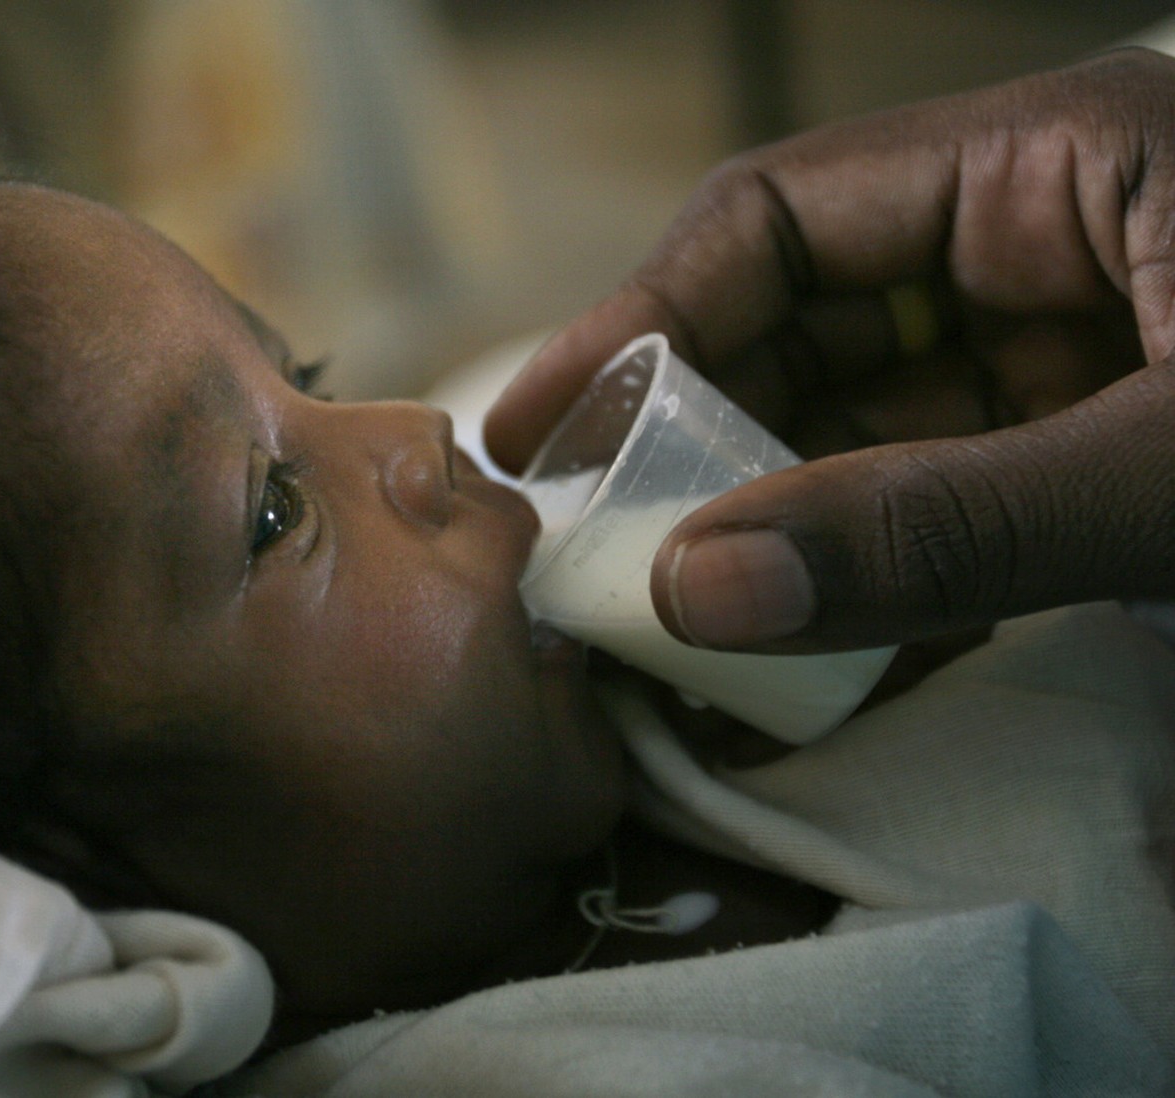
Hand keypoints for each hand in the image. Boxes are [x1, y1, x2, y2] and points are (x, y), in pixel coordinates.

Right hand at [486, 48, 1174, 651]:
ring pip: (863, 430)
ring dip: (773, 534)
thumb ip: (952, 525)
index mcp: (1064, 161)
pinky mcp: (1101, 450)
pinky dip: (875, 583)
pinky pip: (945, 506)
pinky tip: (804, 660)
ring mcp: (1079, 352)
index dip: (638, 323)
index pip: (777, 214)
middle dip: (693, 450)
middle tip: (596, 563)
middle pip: (801, 330)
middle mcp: (1048, 244)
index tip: (535, 433)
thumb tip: (701, 593)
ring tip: (678, 634)